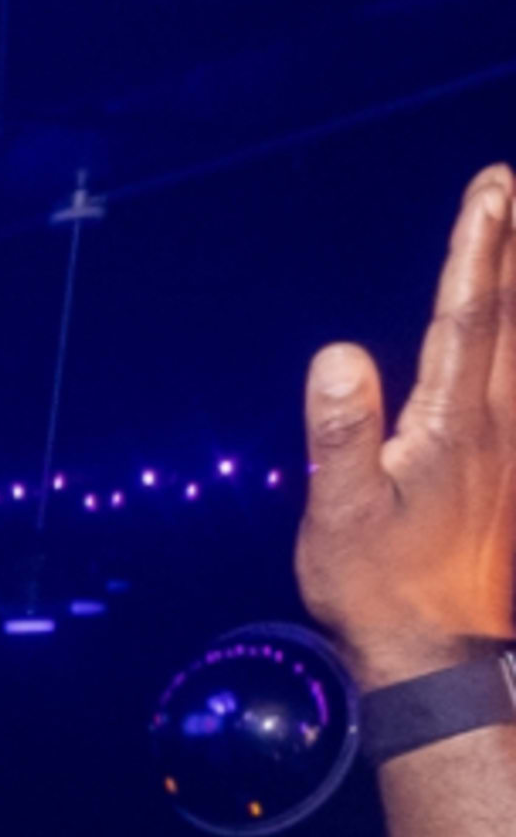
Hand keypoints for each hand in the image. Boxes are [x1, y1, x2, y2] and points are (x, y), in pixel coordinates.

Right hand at [296, 166, 515, 686]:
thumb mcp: (341, 513)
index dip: (478, 250)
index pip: (466, 318)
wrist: (433, 651)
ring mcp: (510, 445)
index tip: (492, 188)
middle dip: (512, 246)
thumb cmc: (377, 586)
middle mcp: (494, 423)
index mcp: (451, 425)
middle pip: (511, 316)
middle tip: (511, 184)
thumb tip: (338, 356)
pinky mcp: (511, 468)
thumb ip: (342, 432)